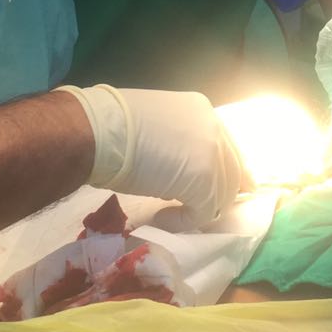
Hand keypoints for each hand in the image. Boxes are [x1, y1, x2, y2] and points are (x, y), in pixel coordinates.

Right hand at [66, 85, 246, 223]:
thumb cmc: (113, 128)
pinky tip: (164, 218)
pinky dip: (185, 221)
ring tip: (171, 213)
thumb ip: (177, 141)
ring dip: (199, 208)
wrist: (100, 132)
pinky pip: (204, 211)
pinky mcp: (204, 181)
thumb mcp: (156, 125)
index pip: (227, 145)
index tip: (231, 188)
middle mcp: (214, 128)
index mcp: (202, 110)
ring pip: (222, 193)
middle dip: (220, 193)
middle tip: (203, 210)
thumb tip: (179, 168)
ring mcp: (213, 154)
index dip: (228, 170)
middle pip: (231, 170)